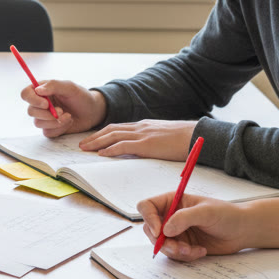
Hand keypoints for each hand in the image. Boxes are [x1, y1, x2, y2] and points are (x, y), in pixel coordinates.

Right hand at [21, 79, 106, 136]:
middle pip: (30, 111)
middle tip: (61, 111)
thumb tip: (37, 90)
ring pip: (38, 123)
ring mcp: (44, 117)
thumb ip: (53, 85)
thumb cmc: (81, 97)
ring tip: (68, 116)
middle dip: (46, 114)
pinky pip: (47, 132)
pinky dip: (59, 128)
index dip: (32, 99)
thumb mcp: (70, 87)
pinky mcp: (50, 128)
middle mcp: (40, 104)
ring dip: (54, 121)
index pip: (26, 94)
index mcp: (42, 91)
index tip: (45, 103)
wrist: (93, 112)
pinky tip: (68, 122)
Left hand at [80, 119, 196, 160]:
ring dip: (97, 143)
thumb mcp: (163, 137)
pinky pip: (123, 145)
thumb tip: (143, 149)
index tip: (93, 139)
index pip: (118, 127)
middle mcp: (140, 127)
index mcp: (144, 125)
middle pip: (111, 130)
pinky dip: (110, 149)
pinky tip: (101, 154)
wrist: (197, 136)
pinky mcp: (147, 144)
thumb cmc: (184, 139)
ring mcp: (143, 134)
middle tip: (82, 144)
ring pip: (113, 136)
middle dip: (95, 137)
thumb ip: (151, 140)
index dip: (104, 133)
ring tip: (85, 149)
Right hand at [140, 194, 278, 260]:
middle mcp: (170, 216)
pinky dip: (185, 256)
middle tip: (180, 248)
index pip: (147, 207)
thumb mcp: (206, 212)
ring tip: (194, 250)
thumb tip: (165, 229)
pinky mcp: (182, 245)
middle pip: (150, 230)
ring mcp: (176, 232)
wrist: (243, 231)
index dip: (149, 219)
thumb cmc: (227, 214)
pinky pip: (174, 255)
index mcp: (172, 201)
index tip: (159, 232)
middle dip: (164, 242)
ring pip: (161, 245)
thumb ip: (184, 218)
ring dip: (176, 251)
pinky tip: (200, 251)